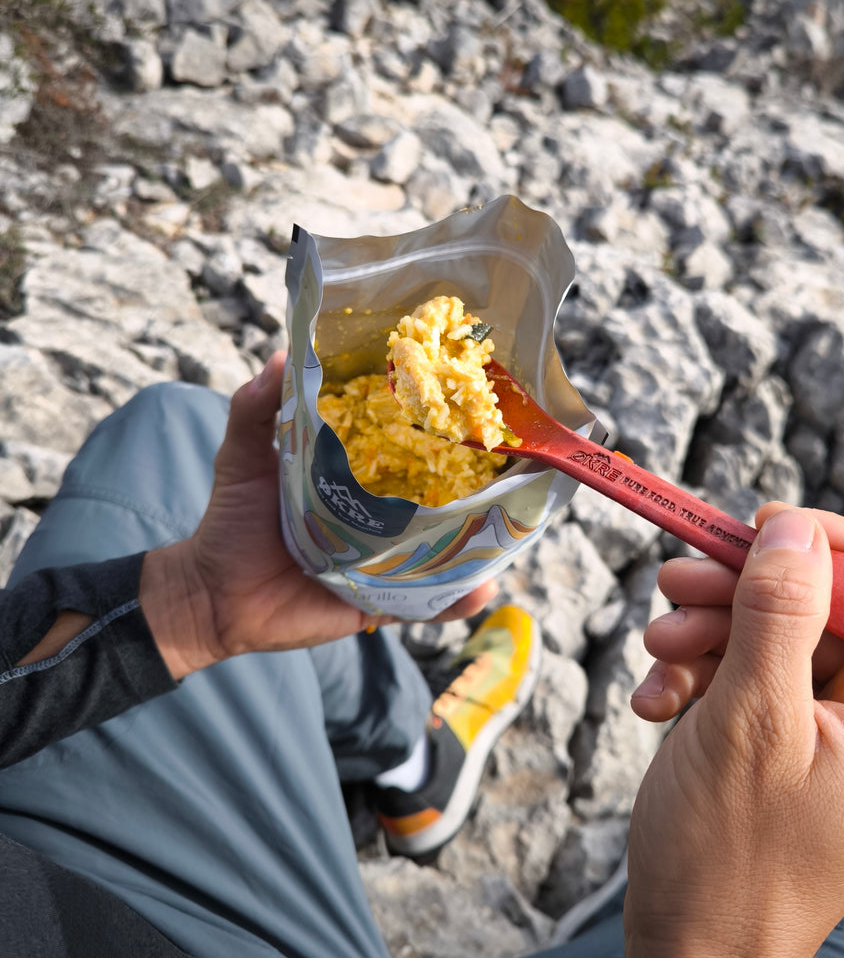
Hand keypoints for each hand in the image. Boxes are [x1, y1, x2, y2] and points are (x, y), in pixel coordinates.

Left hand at [141, 353, 495, 677]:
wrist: (216, 597)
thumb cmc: (231, 521)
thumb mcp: (242, 456)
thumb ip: (256, 408)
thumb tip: (280, 354)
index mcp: (358, 472)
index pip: (405, 443)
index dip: (437, 424)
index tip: (470, 397)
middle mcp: (382, 513)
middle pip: (440, 494)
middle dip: (479, 481)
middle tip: (513, 459)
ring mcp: (388, 559)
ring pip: (448, 547)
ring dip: (483, 539)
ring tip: (513, 521)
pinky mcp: (385, 601)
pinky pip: (431, 602)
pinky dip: (461, 599)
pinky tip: (483, 587)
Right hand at [620, 504, 843, 957]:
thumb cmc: (730, 860)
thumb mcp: (752, 721)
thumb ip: (777, 613)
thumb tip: (794, 528)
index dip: (836, 546)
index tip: (763, 526)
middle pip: (823, 607)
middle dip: (744, 590)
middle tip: (676, 582)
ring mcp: (822, 736)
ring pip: (772, 636)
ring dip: (707, 629)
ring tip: (655, 644)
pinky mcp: (774, 748)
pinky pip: (742, 678)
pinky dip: (694, 674)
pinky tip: (652, 700)